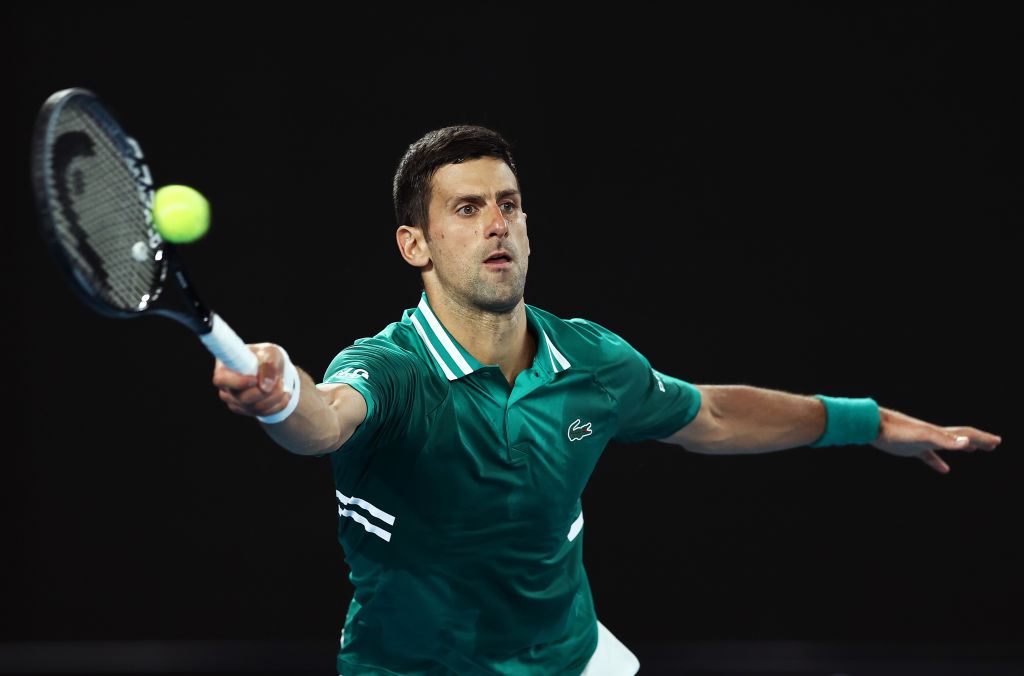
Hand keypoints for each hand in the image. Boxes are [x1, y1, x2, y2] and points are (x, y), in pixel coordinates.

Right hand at [212, 343, 291, 418]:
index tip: (255, 379)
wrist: (272, 369)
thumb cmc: (266, 357)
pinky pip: (263, 413)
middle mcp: (226, 386)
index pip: (222, 379)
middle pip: (242, 398)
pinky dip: (278, 405)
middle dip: (266, 391)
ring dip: (275, 397)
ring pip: (255, 407)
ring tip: (283, 384)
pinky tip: (285, 394)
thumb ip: (269, 365)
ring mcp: (233, 400)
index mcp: (225, 367)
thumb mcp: (271, 353)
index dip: (238, 382)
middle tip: (280, 380)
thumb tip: (265, 387)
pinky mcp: (245, 409)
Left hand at [871, 407, 1001, 472]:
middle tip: (994, 444)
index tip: (997, 441)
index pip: (966, 435)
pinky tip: (944, 469)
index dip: (981, 438)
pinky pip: (929, 456)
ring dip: (962, 447)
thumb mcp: (922, 436)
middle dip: (978, 441)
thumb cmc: (897, 431)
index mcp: (939, 433)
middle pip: (960, 438)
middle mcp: (933, 435)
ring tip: (974, 451)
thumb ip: (944, 440)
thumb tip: (968, 443)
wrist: (873, 426)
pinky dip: (938, 463)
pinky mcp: (910, 448)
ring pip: (947, 445)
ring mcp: (922, 442)